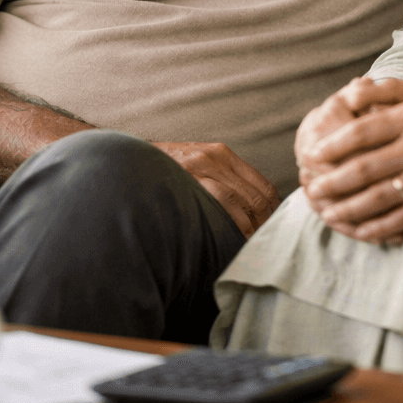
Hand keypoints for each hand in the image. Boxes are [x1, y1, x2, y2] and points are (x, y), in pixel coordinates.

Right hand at [154, 141, 279, 237]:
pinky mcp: (188, 178)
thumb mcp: (195, 164)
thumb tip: (248, 213)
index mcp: (223, 155)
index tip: (273, 229)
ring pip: (241, 202)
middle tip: (263, 244)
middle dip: (264, 224)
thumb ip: (220, 180)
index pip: (263, 185)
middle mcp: (217, 158)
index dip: (273, 211)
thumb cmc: (164, 170)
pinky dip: (230, 224)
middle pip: (256, 196)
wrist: (128, 161)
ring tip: (249, 247)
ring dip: (249, 228)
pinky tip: (231, 239)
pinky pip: (219, 203)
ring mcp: (202, 167)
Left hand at [302, 79, 402, 243]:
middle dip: (332, 180)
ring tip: (328, 212)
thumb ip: (392, 88)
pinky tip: (361, 231)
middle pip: (365, 168)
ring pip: (380, 197)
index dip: (333, 144)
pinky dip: (380, 226)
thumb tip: (351, 93)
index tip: (313, 153)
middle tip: (312, 188)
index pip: (362, 131)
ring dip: (349, 207)